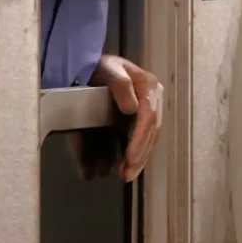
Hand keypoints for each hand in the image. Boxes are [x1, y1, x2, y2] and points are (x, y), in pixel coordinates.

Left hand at [91, 54, 162, 181]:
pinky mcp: (136, 121)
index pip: (149, 118)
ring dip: (137, 160)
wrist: (90, 67)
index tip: (130, 157)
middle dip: (139, 156)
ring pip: (147, 141)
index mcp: (148, 86)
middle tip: (127, 173)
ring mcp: (146, 111)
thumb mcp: (108, 69)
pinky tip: (120, 167)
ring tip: (125, 175)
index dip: (140, 140)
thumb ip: (121, 85)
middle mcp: (151, 100)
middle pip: (151, 134)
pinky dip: (131, 156)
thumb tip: (133, 108)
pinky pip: (137, 141)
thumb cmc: (100, 66)